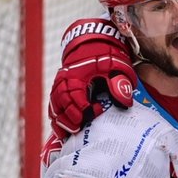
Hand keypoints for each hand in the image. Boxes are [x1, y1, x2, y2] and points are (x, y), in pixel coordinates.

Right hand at [48, 19, 134, 138]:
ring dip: (60, 120)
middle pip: (61, 101)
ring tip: (67, 134)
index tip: (96, 112)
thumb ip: (119, 84)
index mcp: (77, 74)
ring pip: (54, 104)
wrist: (94, 44)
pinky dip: (56, 118)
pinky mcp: (60, 89)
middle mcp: (64, 79)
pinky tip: (61, 131)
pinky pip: (53, 105)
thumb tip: (124, 104)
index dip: (83, 106)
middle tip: (78, 129)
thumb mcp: (117, 67)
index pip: (76, 94)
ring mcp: (60, 84)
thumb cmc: (107, 57)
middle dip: (69, 116)